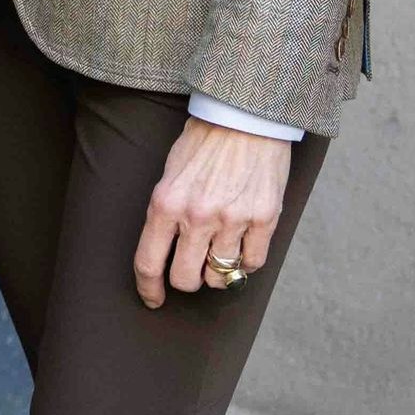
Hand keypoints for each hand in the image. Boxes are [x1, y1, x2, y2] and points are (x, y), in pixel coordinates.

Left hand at [136, 118, 293, 305]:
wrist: (245, 115)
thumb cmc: (204, 142)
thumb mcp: (170, 174)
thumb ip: (166, 213)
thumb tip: (165, 254)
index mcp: (166, 203)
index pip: (149, 263)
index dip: (149, 289)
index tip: (154, 299)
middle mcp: (197, 216)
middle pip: (186, 279)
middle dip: (188, 279)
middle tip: (194, 267)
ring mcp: (232, 219)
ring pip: (220, 276)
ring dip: (219, 271)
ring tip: (220, 250)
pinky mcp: (264, 218)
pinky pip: (252, 263)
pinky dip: (246, 261)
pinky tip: (243, 243)